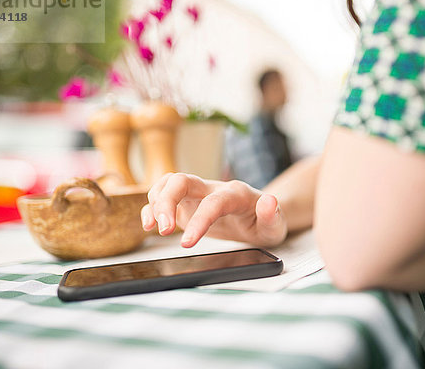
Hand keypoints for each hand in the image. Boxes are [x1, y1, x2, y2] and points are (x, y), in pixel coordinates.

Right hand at [140, 173, 287, 247]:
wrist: (259, 217)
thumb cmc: (266, 222)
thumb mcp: (276, 225)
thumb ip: (272, 215)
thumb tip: (270, 202)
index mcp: (235, 194)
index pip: (213, 202)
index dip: (199, 220)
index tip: (187, 243)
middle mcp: (212, 189)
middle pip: (182, 180)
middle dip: (167, 201)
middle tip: (163, 229)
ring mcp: (197, 195)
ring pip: (168, 183)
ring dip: (156, 203)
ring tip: (153, 227)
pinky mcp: (186, 204)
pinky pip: (163, 196)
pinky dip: (151, 208)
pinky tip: (149, 224)